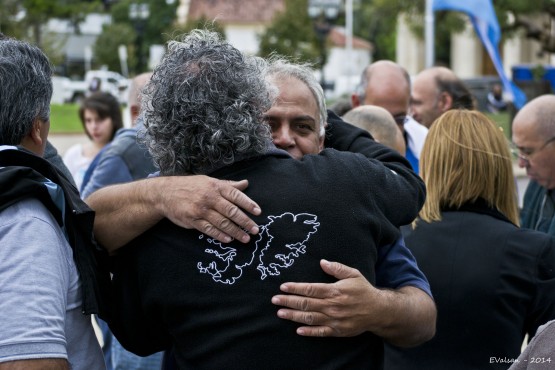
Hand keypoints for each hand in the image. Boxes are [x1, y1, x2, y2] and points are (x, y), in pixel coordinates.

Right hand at [158, 176, 260, 242]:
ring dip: (235, 232)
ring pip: (222, 222)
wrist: (166, 193)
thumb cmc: (191, 186)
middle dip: (245, 222)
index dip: (248, 204)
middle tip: (255, 230)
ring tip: (245, 238)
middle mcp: (209, 198)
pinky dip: (220, 235)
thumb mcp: (210, 181)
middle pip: (231, 211)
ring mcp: (201, 210)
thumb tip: (246, 183)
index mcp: (216, 187)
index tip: (258, 212)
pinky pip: (209, 229)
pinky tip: (229, 239)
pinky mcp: (193, 220)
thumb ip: (228, 185)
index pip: (236, 195)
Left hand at [271, 259, 435, 345]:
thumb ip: (337, 268)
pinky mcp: (338, 330)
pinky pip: (321, 332)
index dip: (295, 288)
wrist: (379, 311)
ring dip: (294, 316)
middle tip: (274, 300)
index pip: (310, 289)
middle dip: (288, 301)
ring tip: (280, 313)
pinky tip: (298, 329)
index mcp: (335, 290)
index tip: (283, 287)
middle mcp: (333, 305)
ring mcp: (334, 319)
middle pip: (306, 303)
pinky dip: (309, 332)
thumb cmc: (364, 290)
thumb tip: (322, 261)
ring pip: (310, 318)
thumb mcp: (353, 274)